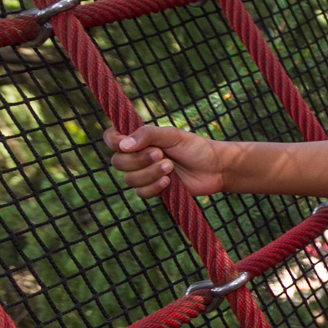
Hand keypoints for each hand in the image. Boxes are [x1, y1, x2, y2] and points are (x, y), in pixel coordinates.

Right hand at [104, 125, 224, 197]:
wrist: (215, 168)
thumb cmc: (195, 147)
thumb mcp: (172, 135)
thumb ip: (147, 135)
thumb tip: (123, 145)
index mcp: (139, 140)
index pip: (111, 139)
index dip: (114, 142)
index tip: (127, 144)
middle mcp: (137, 157)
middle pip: (118, 162)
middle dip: (138, 160)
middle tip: (162, 154)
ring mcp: (144, 174)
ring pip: (129, 179)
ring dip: (150, 173)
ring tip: (171, 167)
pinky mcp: (154, 190)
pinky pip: (141, 193)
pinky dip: (154, 187)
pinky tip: (169, 182)